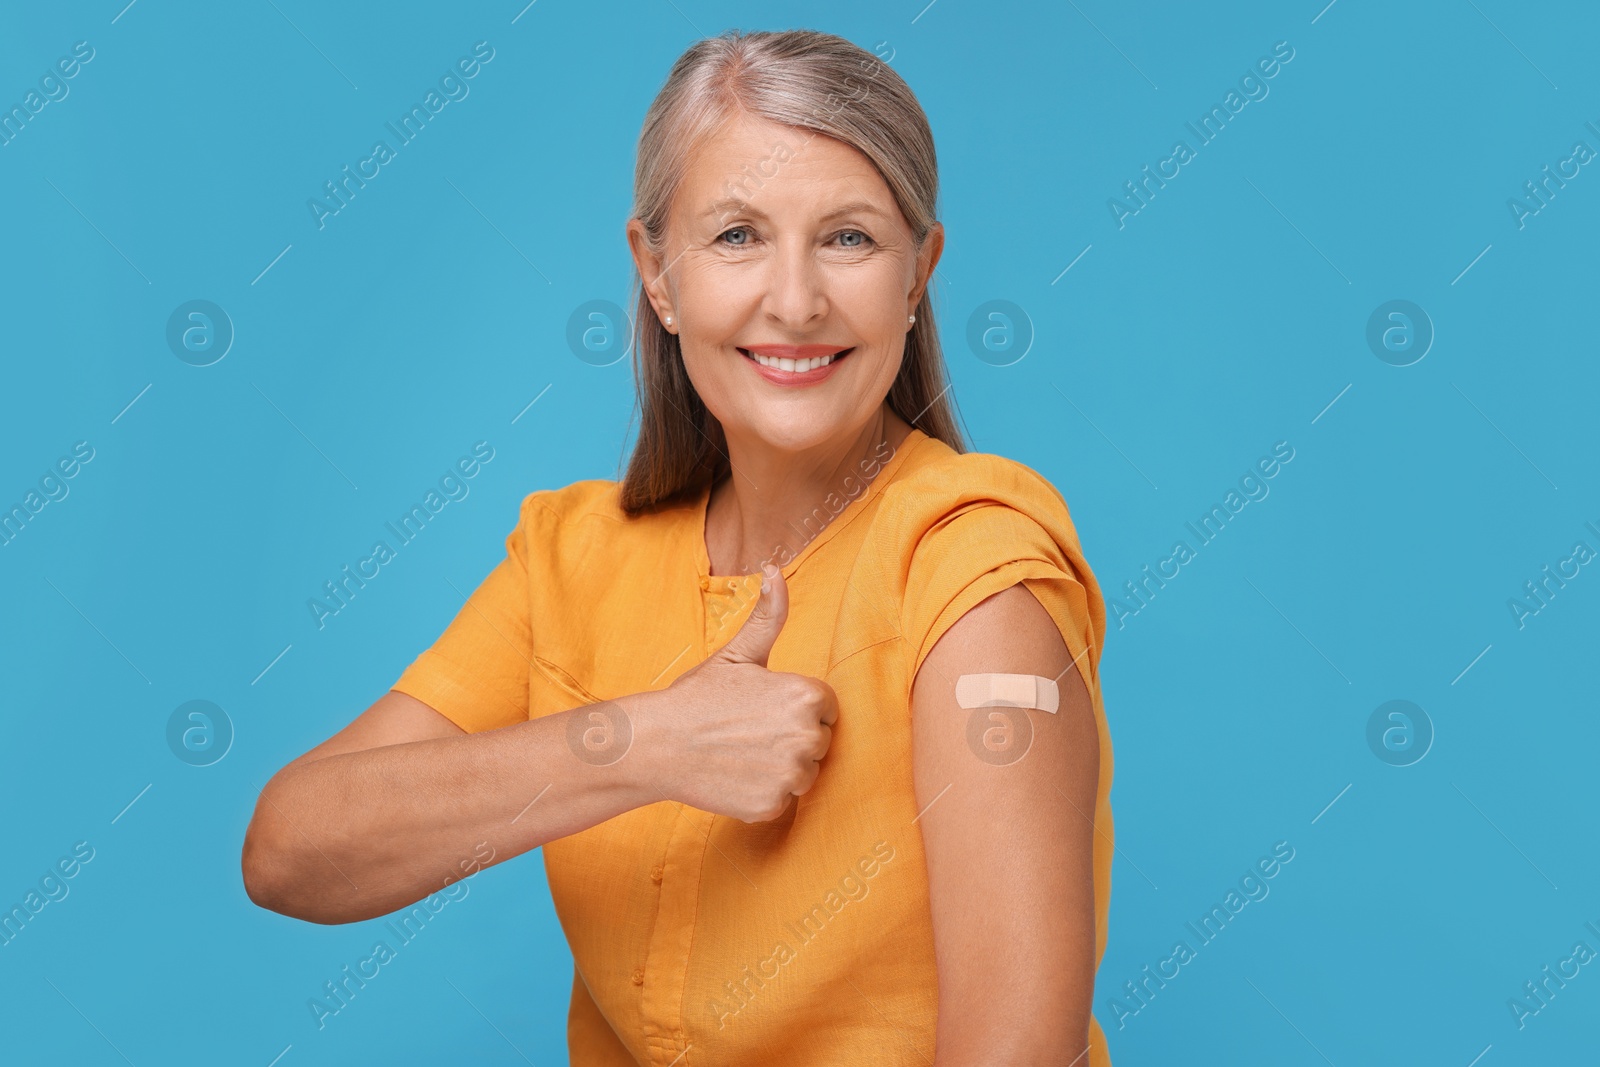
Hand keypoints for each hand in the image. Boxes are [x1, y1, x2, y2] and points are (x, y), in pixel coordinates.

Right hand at [635, 564, 837, 821]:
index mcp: (807, 695)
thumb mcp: (738, 654)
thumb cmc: (697, 697)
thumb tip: (776, 570)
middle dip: (790, 740)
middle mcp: (806, 735)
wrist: (657, 744)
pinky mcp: (773, 805)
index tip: (761, 710)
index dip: (794, 710)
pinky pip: (782, 801)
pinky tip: (735, 777)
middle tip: (748, 733)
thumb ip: (769, 616)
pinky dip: (762, 794)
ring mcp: (790, 774)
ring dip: (780, 770)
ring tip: (742, 755)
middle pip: (818, 744)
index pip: (825, 710)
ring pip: (804, 776)